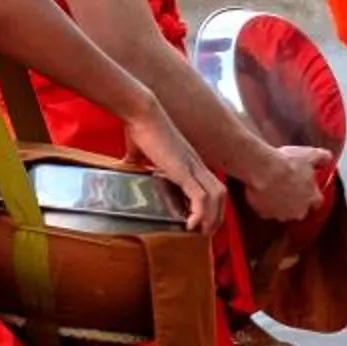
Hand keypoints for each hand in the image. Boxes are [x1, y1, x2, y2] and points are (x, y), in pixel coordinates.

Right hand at [125, 100, 227, 232]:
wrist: (142, 113)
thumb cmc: (140, 127)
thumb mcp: (139, 149)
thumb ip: (137, 158)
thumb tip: (126, 163)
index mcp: (188, 160)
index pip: (211, 185)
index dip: (210, 204)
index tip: (199, 220)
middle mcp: (196, 164)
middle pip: (220, 193)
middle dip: (217, 215)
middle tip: (205, 232)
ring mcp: (192, 166)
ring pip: (216, 196)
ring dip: (211, 218)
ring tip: (200, 232)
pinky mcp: (184, 170)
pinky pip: (200, 197)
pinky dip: (200, 214)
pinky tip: (190, 225)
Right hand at [241, 143, 332, 224]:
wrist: (264, 170)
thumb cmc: (287, 164)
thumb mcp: (309, 155)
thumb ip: (322, 157)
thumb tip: (328, 158)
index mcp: (311, 198)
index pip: (317, 202)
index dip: (313, 194)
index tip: (308, 187)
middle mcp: (298, 211)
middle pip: (300, 210)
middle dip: (296, 201)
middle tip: (289, 186)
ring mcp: (281, 214)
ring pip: (283, 212)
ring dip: (280, 203)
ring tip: (274, 188)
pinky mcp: (265, 214)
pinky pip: (267, 211)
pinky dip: (266, 204)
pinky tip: (263, 191)